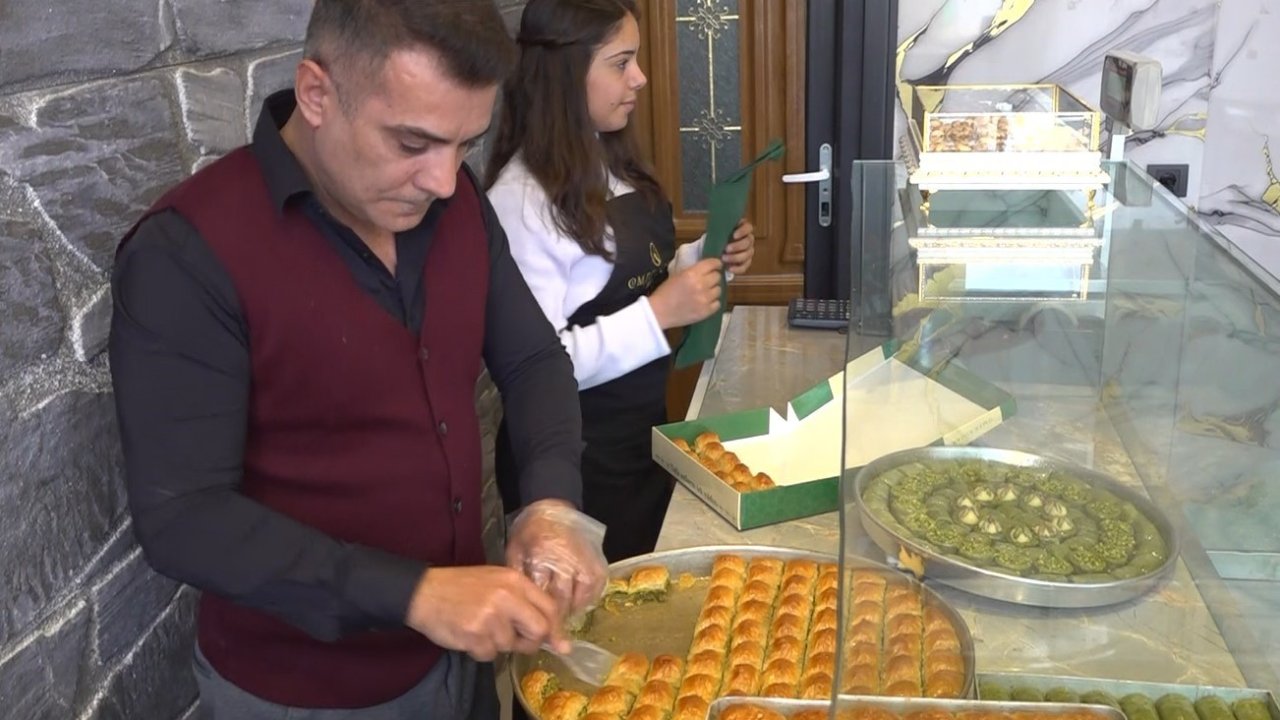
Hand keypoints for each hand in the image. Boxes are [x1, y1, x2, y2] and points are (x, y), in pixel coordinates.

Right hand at [404, 565, 569, 660]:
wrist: (424, 592)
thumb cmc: (462, 586)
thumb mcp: (497, 582)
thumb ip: (524, 602)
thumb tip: (553, 634)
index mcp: (514, 581)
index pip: (550, 607)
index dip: (556, 629)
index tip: (559, 644)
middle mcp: (506, 597)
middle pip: (539, 630)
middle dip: (530, 641)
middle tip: (516, 640)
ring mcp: (490, 616)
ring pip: (510, 645)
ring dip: (497, 644)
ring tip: (480, 627)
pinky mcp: (474, 634)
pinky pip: (489, 655)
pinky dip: (480, 650)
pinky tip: (469, 635)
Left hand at [505, 500, 607, 619]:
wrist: (551, 510)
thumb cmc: (529, 533)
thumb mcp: (515, 552)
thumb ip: (520, 577)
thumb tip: (523, 606)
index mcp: (541, 555)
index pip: (543, 593)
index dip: (540, 613)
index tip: (537, 626)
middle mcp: (565, 557)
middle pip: (563, 597)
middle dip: (557, 617)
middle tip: (551, 630)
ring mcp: (583, 558)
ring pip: (582, 594)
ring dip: (573, 609)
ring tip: (564, 616)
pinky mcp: (596, 559)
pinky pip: (596, 585)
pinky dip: (588, 598)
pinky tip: (577, 603)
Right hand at [648, 258, 723, 329]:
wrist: (659, 312)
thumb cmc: (665, 292)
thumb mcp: (677, 275)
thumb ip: (693, 270)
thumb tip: (706, 268)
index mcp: (692, 273)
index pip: (712, 264)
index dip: (716, 263)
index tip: (716, 265)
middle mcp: (701, 285)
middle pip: (717, 277)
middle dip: (713, 277)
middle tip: (708, 280)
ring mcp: (705, 299)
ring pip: (719, 290)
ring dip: (713, 290)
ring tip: (705, 292)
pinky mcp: (706, 311)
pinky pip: (717, 303)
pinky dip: (713, 302)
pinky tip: (705, 302)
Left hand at [722, 219, 754, 275]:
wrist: (715, 250)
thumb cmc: (718, 238)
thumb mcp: (718, 231)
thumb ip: (721, 229)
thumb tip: (719, 230)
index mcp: (743, 229)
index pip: (748, 227)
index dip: (743, 231)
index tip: (734, 235)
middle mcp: (748, 240)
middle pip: (748, 242)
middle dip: (737, 246)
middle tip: (726, 249)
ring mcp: (748, 251)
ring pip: (748, 254)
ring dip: (736, 257)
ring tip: (724, 259)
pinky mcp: (745, 263)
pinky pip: (745, 266)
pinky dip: (737, 268)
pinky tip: (729, 268)